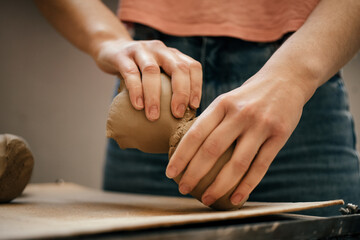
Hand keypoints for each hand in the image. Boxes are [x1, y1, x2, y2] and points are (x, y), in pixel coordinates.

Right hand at [95, 39, 201, 120]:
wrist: (110, 48)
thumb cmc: (139, 69)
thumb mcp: (158, 73)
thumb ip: (168, 85)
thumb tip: (182, 116)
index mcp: (172, 54)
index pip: (192, 66)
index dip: (196, 86)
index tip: (193, 107)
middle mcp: (159, 49)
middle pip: (177, 68)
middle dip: (180, 93)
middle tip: (177, 114)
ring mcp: (140, 50)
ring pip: (151, 71)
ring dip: (154, 96)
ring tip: (153, 117)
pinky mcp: (122, 56)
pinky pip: (130, 73)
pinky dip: (136, 90)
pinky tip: (138, 106)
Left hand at [166, 71, 309, 205]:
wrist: (285, 79)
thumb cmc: (248, 96)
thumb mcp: (227, 100)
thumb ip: (211, 121)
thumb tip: (188, 150)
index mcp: (221, 104)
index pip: (195, 134)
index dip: (181, 156)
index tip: (170, 173)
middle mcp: (240, 114)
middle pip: (212, 150)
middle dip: (194, 174)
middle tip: (183, 188)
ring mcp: (261, 125)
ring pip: (236, 163)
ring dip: (219, 186)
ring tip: (206, 199)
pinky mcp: (279, 136)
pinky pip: (260, 167)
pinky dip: (246, 186)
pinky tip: (235, 200)